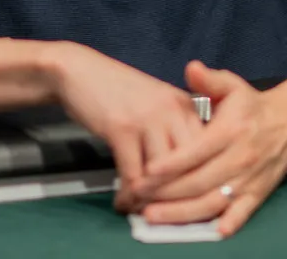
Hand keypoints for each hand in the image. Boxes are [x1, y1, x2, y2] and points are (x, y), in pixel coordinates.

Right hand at [43, 42, 204, 212]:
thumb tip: (183, 174)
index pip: (207, 152)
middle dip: (178, 197)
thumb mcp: (155, 105)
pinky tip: (121, 202)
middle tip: (166, 216)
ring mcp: (148, 119)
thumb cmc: (117, 91)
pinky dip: (127, 196)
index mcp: (186, 106)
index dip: (200, 182)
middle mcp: (173, 111)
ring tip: (141, 212)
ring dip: (152, 201)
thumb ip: (174, 131)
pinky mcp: (122, 129)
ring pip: (162, 176)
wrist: (78, 70)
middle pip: (189, 167)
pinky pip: (132, 175)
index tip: (190, 204)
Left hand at [134, 61, 286, 236]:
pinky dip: (227, 223)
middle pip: (198, 181)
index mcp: (230, 131)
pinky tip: (209, 232)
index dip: (171, 164)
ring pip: (213, 202)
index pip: (196, 151)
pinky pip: (242, 213)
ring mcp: (249, 179)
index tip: (147, 172)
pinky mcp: (258, 193)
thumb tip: (191, 68)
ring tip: (154, 216)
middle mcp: (240, 158)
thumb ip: (209, 79)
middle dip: (166, 192)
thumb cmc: (252, 105)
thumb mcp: (232, 85)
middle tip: (137, 197)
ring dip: (183, 213)